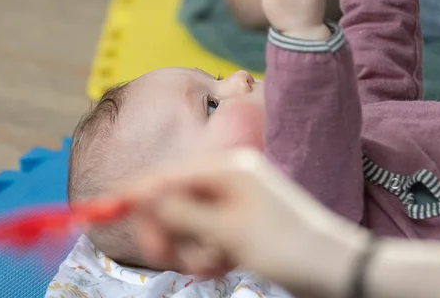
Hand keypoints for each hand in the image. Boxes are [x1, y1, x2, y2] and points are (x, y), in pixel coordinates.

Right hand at [129, 149, 368, 296]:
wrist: (335, 270)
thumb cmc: (286, 246)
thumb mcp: (226, 231)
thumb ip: (181, 211)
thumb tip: (145, 195)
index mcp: (228, 169)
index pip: (168, 174)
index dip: (136, 193)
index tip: (104, 210)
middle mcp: (230, 180)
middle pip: (174, 199)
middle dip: (166, 230)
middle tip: (164, 258)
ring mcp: (237, 203)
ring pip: (189, 223)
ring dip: (189, 248)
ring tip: (209, 266)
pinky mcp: (242, 226)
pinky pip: (208, 236)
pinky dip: (206, 254)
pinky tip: (221, 266)